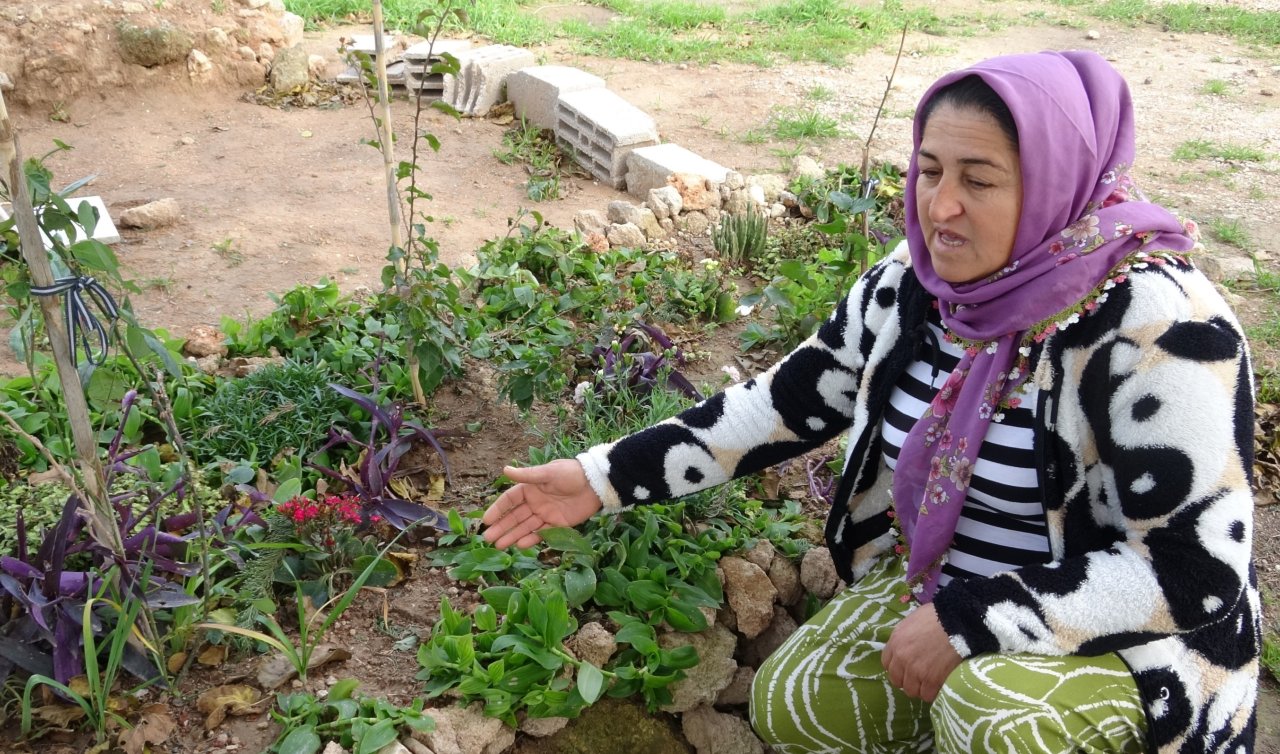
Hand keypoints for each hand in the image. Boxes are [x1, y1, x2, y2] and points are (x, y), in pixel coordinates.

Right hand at [482, 460, 602, 548]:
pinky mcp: (558, 524)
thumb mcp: (548, 472)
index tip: (486, 520)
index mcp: (530, 488)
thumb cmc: (570, 474)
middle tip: (488, 538)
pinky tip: (520, 545)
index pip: (509, 500)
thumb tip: (505, 470)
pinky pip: (541, 533)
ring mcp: (545, 514)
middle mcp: (535, 502)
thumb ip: (527, 475)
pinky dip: (531, 539)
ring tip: (499, 545)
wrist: (595, 484)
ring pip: (525, 527)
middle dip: (502, 527)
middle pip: (515, 516)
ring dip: (512, 535)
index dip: (498, 510)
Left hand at [882, 603, 962, 701]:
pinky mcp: (932, 680)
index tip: (906, 667)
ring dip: (920, 688)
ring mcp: (916, 671)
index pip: (887, 664)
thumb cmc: (937, 617)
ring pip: (911, 690)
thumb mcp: (912, 621)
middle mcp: (902, 658)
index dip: (897, 667)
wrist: (957, 622)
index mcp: (895, 642)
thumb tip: (905, 645)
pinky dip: (933, 693)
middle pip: (896, 680)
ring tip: (930, 682)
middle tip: (919, 676)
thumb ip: (904, 637)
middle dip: (906, 679)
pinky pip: (927, 695)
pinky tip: (939, 685)